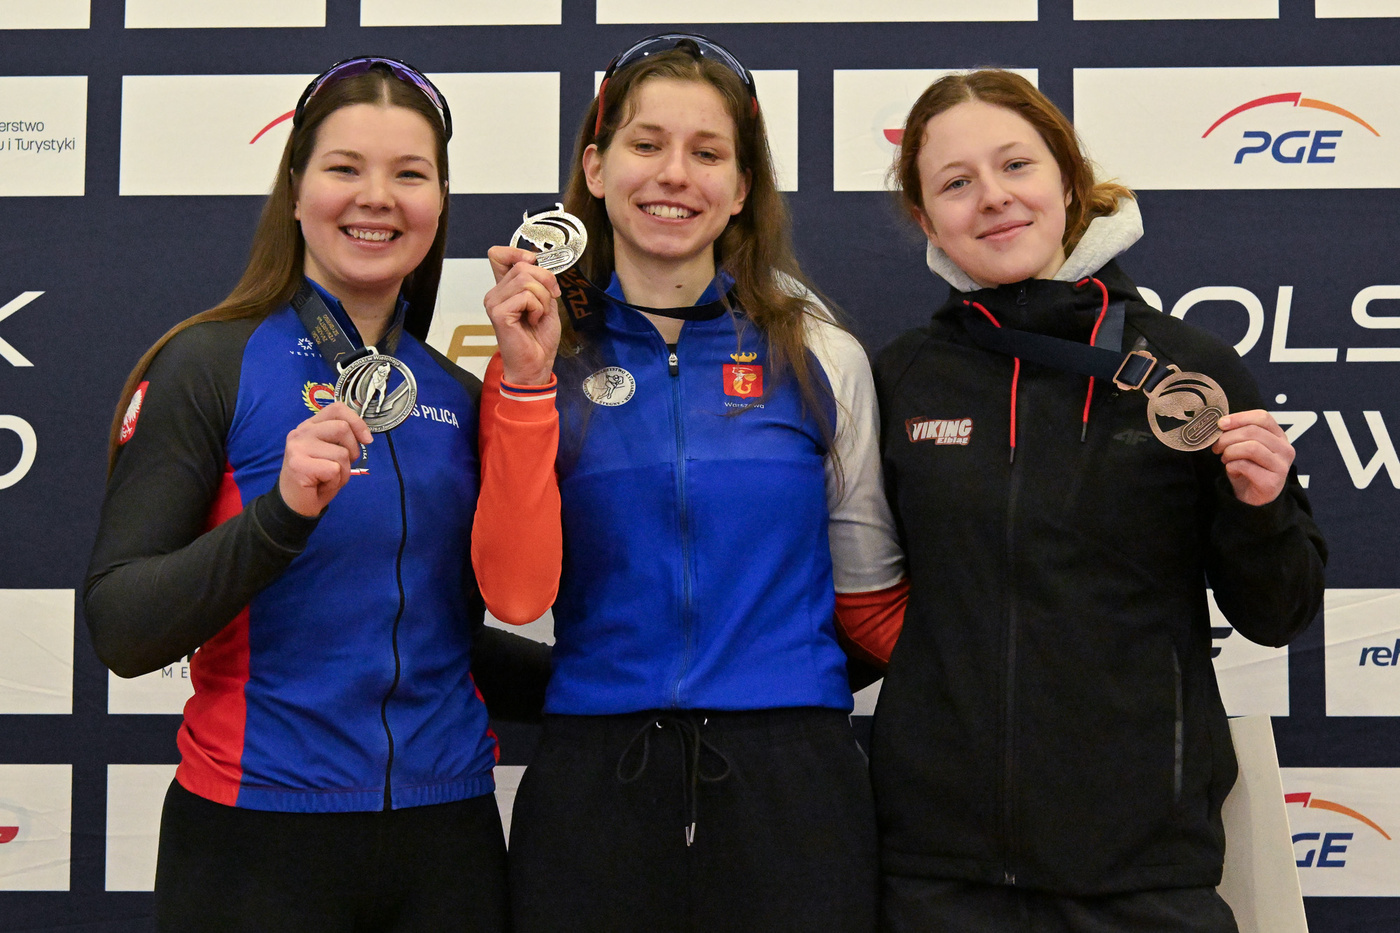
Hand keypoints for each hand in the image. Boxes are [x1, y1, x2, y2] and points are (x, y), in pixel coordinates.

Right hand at [278, 402, 372, 517]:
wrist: (295, 503)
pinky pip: (334, 470)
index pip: (337, 409)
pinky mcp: (298, 464)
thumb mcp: (333, 452)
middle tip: (342, 465)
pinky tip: (322, 484)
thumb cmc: (318, 478)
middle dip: (353, 450)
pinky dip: (335, 481)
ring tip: (329, 477)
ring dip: (344, 471)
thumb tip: (366, 436)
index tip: (367, 440)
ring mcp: (297, 447)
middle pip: (342, 428)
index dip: (357, 422)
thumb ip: (342, 438)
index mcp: (310, 425)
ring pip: (341, 453)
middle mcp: (301, 431)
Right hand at [484, 245, 561, 385]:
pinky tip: (532, 321)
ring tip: (538, 314)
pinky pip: (526, 296)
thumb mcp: (545, 302)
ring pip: (526, 279)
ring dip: (542, 297)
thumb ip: (539, 282)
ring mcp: (494, 303)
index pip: (498, 255)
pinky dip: (538, 308)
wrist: (537, 364)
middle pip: (522, 266)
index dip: (517, 251)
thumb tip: (537, 264)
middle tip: (548, 300)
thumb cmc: (539, 338)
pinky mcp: (499, 313)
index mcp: (504, 289)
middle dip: (544, 280)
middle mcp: (495, 294)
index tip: (534, 262)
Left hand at [1211, 409, 1293, 505]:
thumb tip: (1221, 423)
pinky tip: (1230, 469)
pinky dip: (1231, 466)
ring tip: (1224, 458)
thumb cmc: (1247, 470)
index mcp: (1279, 437)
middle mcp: (1285, 449)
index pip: (1263, 417)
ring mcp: (1281, 466)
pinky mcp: (1272, 482)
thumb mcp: (1244, 447)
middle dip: (1228, 437)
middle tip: (1216, 447)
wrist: (1252, 499)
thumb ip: (1238, 433)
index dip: (1239, 417)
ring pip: (1251, 447)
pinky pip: (1245, 466)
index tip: (1220, 423)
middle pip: (1253, 431)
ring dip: (1230, 451)